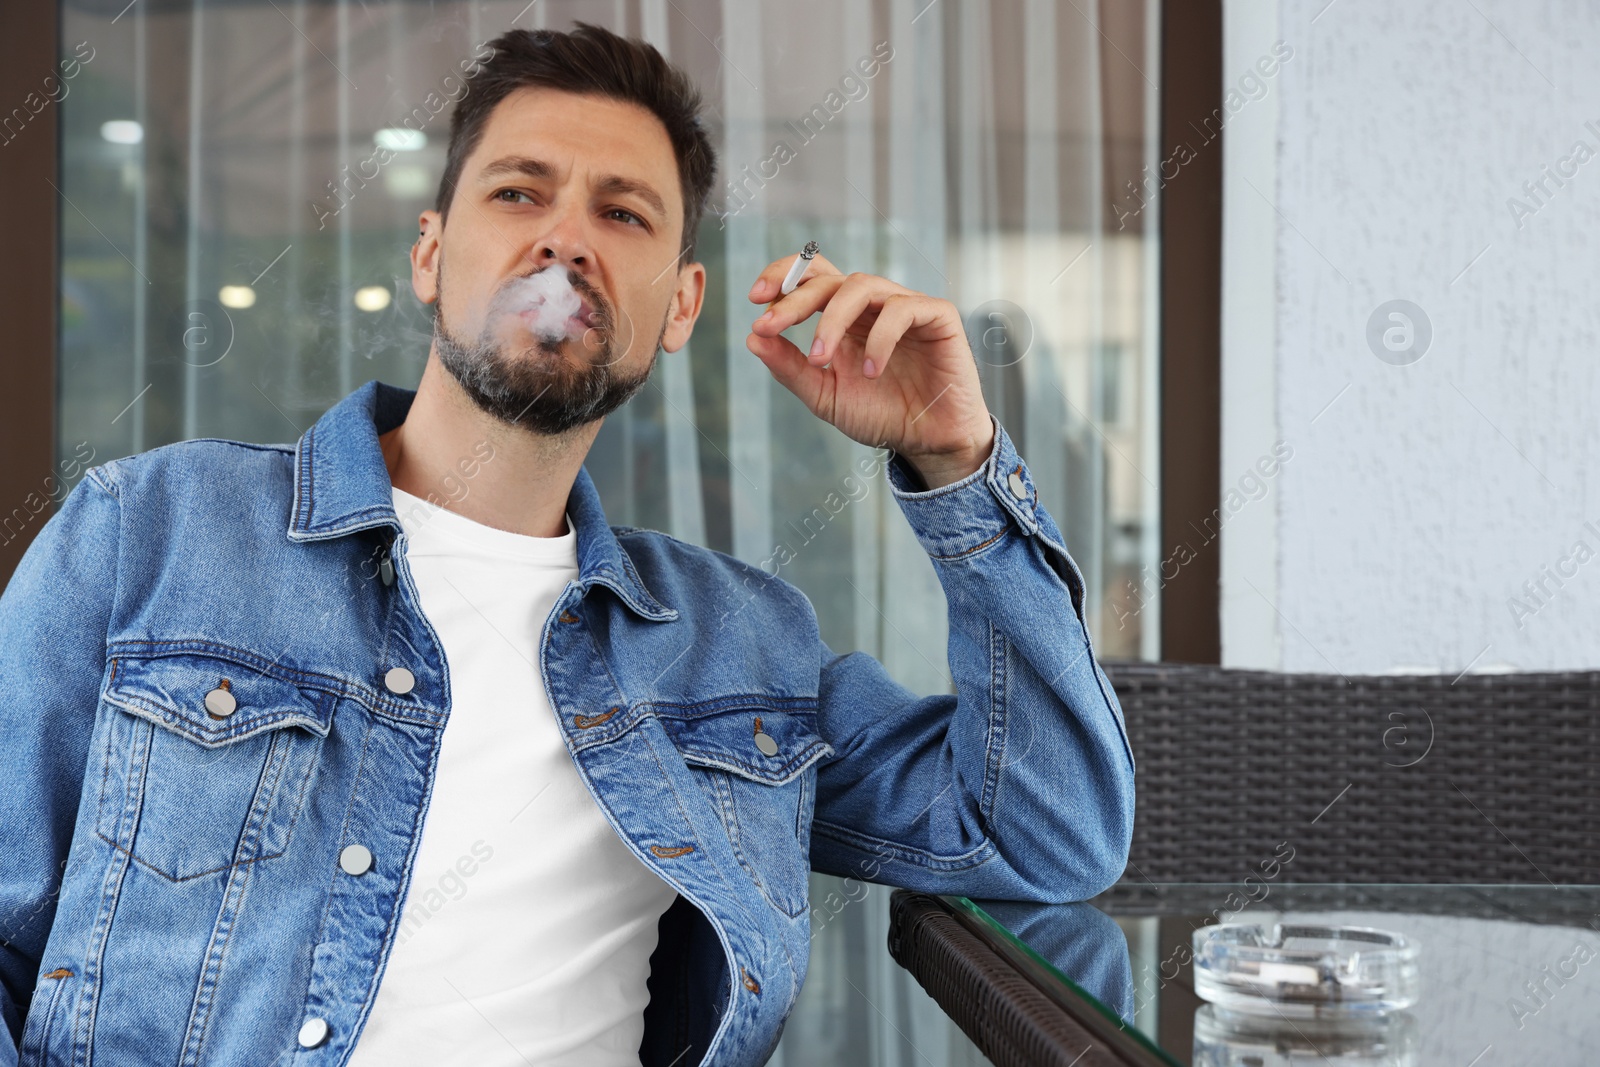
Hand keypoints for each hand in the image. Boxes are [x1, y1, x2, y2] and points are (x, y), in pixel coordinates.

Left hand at [746, 253, 994, 488]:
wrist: (929, 442)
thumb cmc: (882, 416)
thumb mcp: (826, 397)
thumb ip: (790, 369)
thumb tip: (752, 338)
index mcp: (845, 318)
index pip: (812, 278)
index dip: (782, 277)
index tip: (755, 302)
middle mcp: (873, 306)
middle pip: (829, 279)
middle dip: (794, 300)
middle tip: (770, 326)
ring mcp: (906, 307)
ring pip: (862, 285)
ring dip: (832, 320)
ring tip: (820, 359)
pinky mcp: (938, 317)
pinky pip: (903, 309)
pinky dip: (880, 337)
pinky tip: (872, 370)